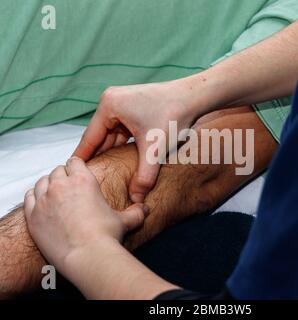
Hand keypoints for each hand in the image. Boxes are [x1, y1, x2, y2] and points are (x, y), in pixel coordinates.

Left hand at [23, 157, 146, 274]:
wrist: (87, 256)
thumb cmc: (106, 236)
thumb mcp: (125, 221)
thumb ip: (136, 212)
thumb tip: (147, 209)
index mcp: (84, 180)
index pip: (75, 161)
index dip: (77, 166)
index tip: (78, 173)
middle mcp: (62, 185)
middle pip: (58, 170)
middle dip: (63, 175)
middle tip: (69, 186)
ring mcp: (45, 199)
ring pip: (42, 181)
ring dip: (48, 184)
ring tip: (55, 194)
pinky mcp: (33, 214)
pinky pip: (29, 196)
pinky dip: (34, 197)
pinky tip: (41, 202)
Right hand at [73, 81, 200, 202]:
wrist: (194, 97)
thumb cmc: (174, 115)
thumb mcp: (155, 149)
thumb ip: (144, 176)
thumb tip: (136, 199)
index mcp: (109, 106)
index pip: (90, 138)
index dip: (83, 159)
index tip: (71, 176)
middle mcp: (111, 101)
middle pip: (100, 137)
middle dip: (99, 158)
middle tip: (89, 180)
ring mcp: (122, 102)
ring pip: (112, 134)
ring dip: (112, 152)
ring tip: (103, 173)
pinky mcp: (133, 107)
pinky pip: (122, 130)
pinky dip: (123, 144)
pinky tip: (122, 160)